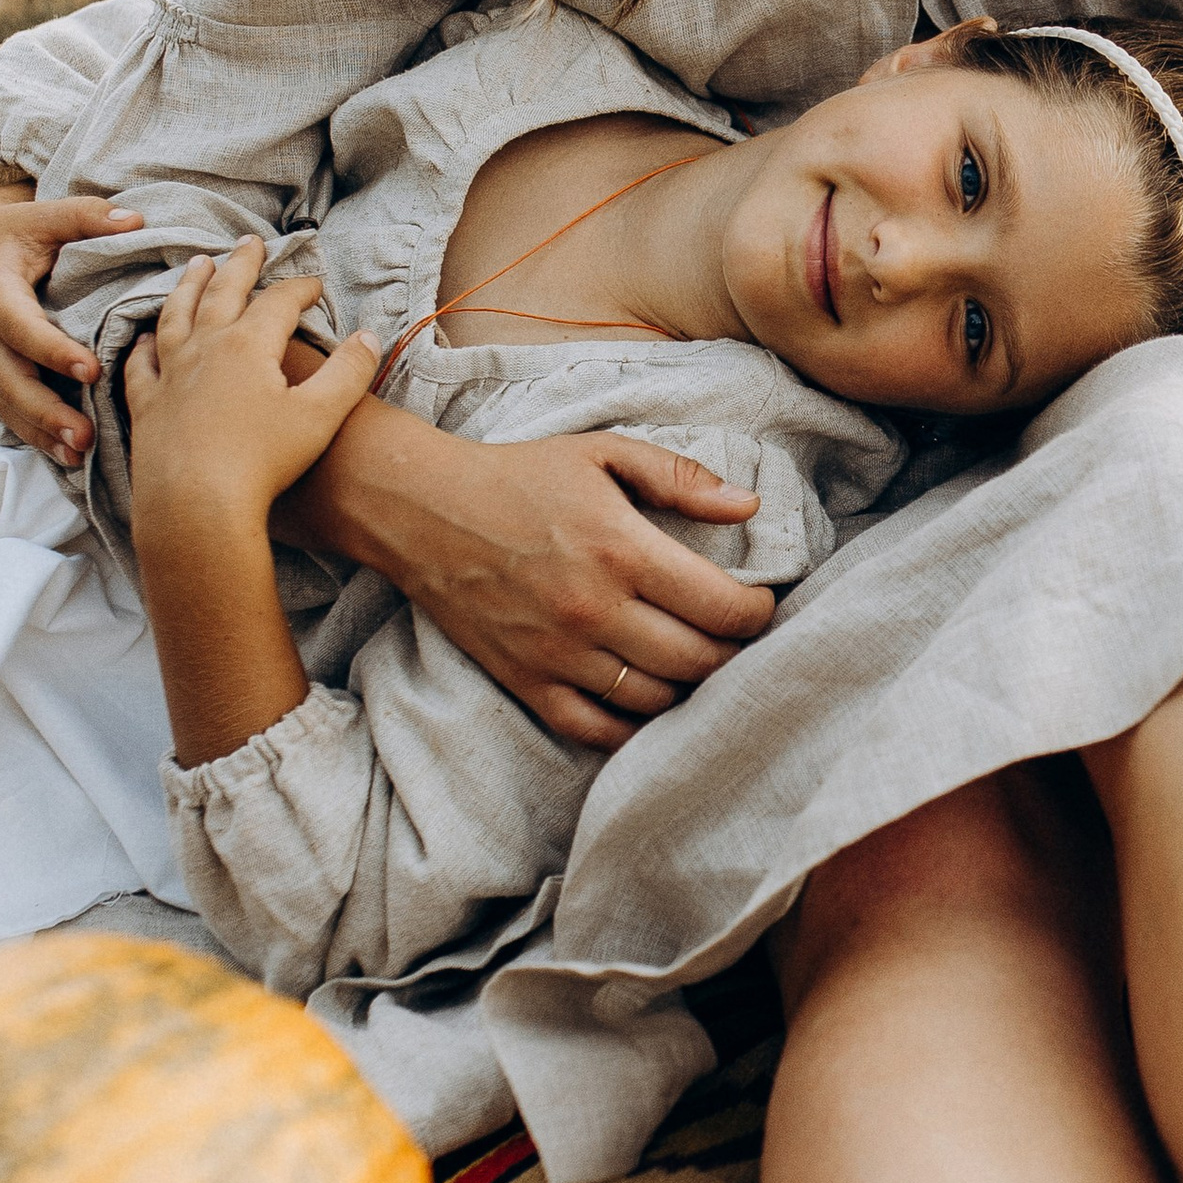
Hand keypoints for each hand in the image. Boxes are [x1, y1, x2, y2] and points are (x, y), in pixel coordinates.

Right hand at [0, 185, 145, 464]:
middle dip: (45, 411)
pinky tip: (68, 459)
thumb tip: (135, 219)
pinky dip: (35, 437)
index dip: (52, 350)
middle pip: (9, 380)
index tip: (91, 370)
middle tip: (85, 435)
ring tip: (79, 455)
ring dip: (41, 434)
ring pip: (7, 405)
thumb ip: (84, 217)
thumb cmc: (9, 234)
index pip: (20, 327)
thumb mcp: (40, 215)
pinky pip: (10, 413)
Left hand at [123, 243, 381, 546]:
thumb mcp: (320, 417)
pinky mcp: (147, 405)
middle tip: (250, 242)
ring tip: (196, 265)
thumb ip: (348, 372)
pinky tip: (146, 337)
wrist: (196, 506)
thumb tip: (367, 336)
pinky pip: (142, 363)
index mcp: (248, 344)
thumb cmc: (263, 463)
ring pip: (177, 314)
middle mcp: (205, 348)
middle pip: (223, 291)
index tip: (315, 284)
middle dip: (241, 264)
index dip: (300, 288)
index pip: (279, 301)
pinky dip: (145, 344)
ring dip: (189, 285)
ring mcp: (170, 374)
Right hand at [279, 407, 773, 750]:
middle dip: (733, 655)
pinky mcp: (526, 681)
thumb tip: (750, 506)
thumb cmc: (519, 476)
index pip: (720, 607)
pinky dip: (632, 726)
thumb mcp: (603, 453)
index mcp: (621, 549)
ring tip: (696, 664)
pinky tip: (648, 701)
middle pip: (697, 661)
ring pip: (654, 699)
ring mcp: (558, 653)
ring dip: (688, 689)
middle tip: (736, 641)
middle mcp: (593, 609)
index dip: (757, 615)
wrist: (422, 510)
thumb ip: (680, 478)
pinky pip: (596, 728)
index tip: (760, 607)